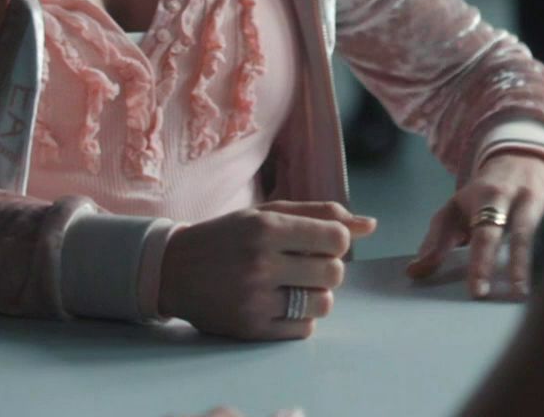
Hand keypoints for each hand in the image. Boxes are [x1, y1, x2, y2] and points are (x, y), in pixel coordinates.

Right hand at [159, 201, 376, 339]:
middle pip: (334, 273)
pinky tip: (281, 303)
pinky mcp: (250, 329)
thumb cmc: (228, 236)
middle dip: (327, 268)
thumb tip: (370, 225)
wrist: (172, 270)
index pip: (337, 239)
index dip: (337, 241)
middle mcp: (260, 263)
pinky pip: (304, 329)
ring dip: (318, 295)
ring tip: (295, 285)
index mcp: (265, 228)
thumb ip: (320, 215)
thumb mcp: (267, 214)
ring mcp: (254, 299)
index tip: (320, 242)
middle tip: (304, 264)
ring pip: (324, 304)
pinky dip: (301, 318)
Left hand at [405, 151, 543, 298]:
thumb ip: (436, 239)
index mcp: (489, 196)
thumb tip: (415, 272)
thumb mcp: (457, 208)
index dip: (480, 263)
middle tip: (506, 296)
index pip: (484, 233)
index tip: (476, 292)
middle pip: (519, 232)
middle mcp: (520, 198)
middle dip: (514, 264)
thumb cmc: (487, 194)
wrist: (528, 158)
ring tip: (526, 295)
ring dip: (535, 264)